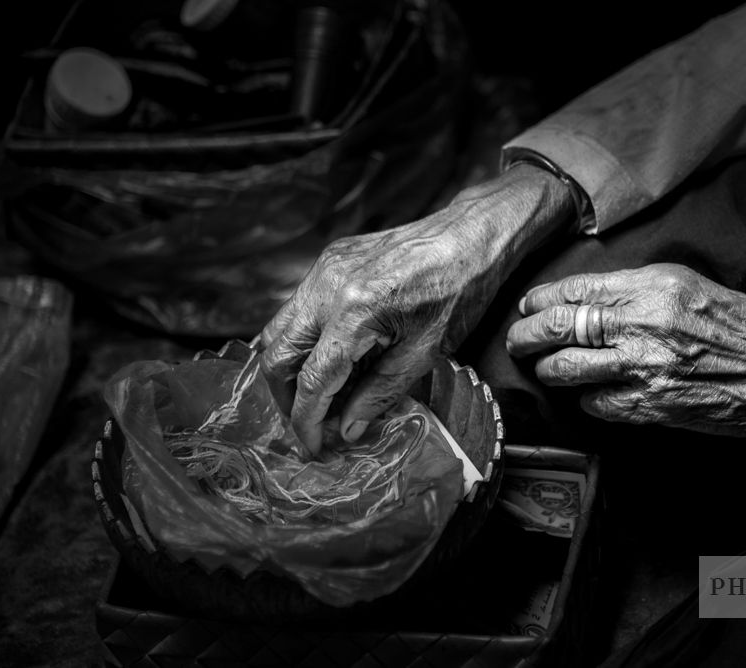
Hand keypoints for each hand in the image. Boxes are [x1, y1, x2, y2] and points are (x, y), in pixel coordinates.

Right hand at [261, 164, 574, 452]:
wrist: (469, 235)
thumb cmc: (459, 293)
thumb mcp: (426, 352)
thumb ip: (380, 392)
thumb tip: (346, 429)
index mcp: (353, 311)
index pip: (312, 379)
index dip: (307, 420)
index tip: (312, 448)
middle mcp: (325, 287)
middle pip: (277, 354)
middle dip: (285, 398)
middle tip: (309, 425)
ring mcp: (322, 269)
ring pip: (279, 329)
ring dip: (289, 369)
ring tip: (316, 397)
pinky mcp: (327, 261)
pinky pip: (297, 308)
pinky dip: (303, 340)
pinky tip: (329, 359)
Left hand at [507, 264, 745, 438]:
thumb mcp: (691, 285)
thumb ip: (639, 289)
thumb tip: (588, 299)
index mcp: (652, 286)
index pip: (574, 289)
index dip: (541, 300)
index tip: (529, 306)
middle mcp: (642, 324)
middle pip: (557, 327)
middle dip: (526, 335)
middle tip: (517, 340)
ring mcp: (644, 368)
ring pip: (566, 369)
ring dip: (547, 370)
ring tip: (544, 369)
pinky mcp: (652, 406)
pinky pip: (597, 404)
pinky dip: (586, 400)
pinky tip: (588, 395)